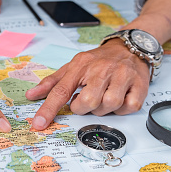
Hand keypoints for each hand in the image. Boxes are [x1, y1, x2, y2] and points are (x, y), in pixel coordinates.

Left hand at [25, 40, 150, 129]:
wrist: (130, 46)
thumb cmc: (98, 60)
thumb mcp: (72, 67)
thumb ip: (51, 83)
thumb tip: (30, 95)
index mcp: (81, 66)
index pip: (60, 91)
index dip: (48, 109)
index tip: (38, 124)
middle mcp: (102, 69)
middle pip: (87, 102)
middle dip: (83, 108)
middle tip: (86, 100)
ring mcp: (122, 76)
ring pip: (109, 105)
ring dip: (103, 109)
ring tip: (102, 98)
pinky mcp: (140, 84)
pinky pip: (129, 107)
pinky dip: (122, 109)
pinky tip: (118, 99)